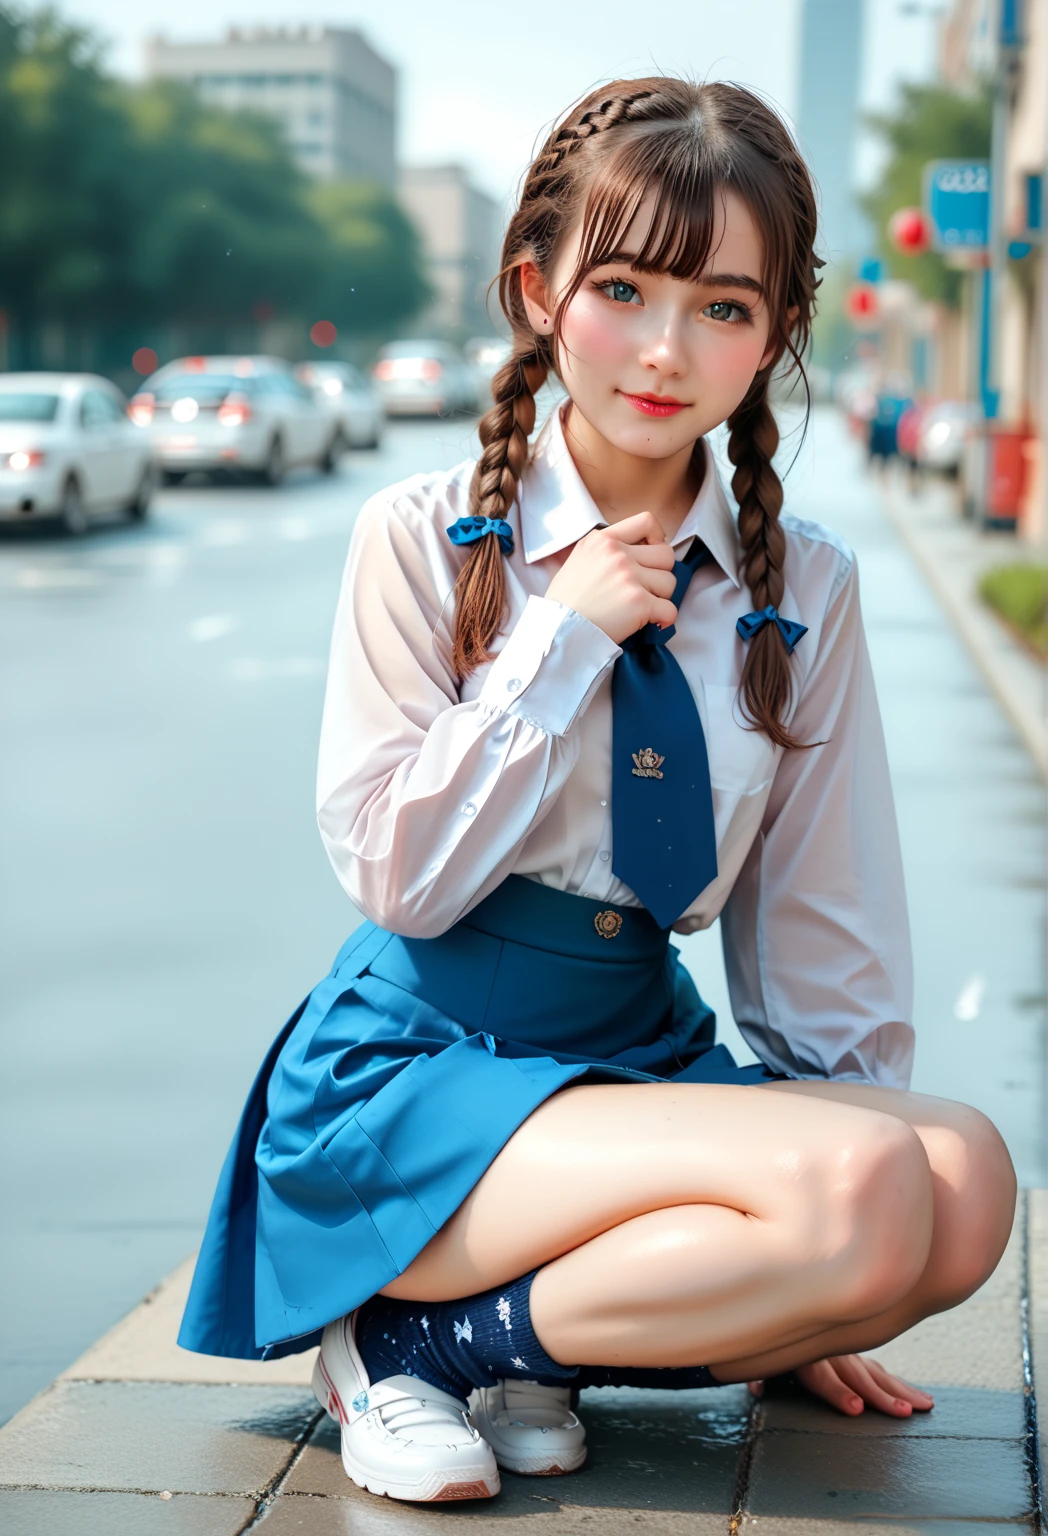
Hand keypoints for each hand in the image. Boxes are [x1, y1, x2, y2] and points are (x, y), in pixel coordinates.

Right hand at [545, 511, 677, 644]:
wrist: (558, 629)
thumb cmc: (566, 601)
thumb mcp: (579, 559)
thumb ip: (605, 551)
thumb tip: (636, 554)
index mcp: (603, 540)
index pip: (647, 521)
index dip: (658, 538)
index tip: (652, 556)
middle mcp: (617, 554)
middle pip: (666, 554)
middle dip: (661, 573)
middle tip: (646, 588)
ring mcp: (630, 578)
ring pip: (670, 582)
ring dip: (660, 598)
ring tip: (642, 607)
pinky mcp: (639, 603)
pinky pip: (670, 610)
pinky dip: (664, 620)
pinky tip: (651, 623)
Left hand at [747, 1354, 933, 1416]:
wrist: (788, 1301)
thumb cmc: (772, 1337)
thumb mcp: (762, 1353)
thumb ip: (760, 1373)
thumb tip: (757, 1390)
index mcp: (805, 1355)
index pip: (822, 1376)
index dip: (838, 1393)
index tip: (855, 1409)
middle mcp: (831, 1352)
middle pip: (857, 1376)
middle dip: (879, 1395)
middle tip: (903, 1413)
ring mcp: (846, 1352)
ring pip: (877, 1372)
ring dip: (901, 1390)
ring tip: (924, 1406)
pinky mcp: (856, 1355)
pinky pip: (881, 1371)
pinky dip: (901, 1385)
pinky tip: (924, 1399)